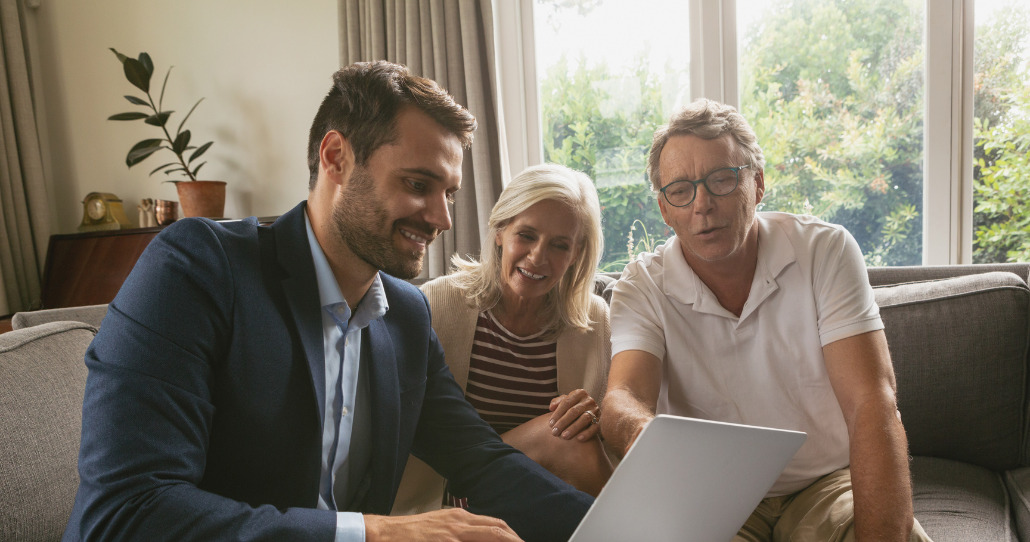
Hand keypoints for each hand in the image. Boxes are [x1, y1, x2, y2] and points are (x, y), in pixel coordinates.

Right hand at [365, 509, 523, 540]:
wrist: (384, 533)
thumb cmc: (411, 534)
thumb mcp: (440, 526)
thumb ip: (460, 531)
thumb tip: (480, 537)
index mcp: (459, 518)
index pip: (496, 525)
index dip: (512, 536)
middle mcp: (459, 523)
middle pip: (498, 530)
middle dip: (516, 541)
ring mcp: (452, 536)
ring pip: (490, 536)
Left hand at [548, 389, 600, 440]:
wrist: (590, 414)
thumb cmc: (573, 407)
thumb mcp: (566, 402)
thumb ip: (558, 402)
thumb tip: (552, 407)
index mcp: (579, 393)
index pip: (566, 402)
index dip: (557, 413)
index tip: (550, 424)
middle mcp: (589, 400)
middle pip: (574, 411)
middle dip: (563, 422)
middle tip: (554, 432)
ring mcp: (596, 411)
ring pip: (584, 419)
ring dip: (573, 428)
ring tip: (564, 436)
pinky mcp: (601, 421)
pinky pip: (595, 427)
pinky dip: (587, 433)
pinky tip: (579, 439)